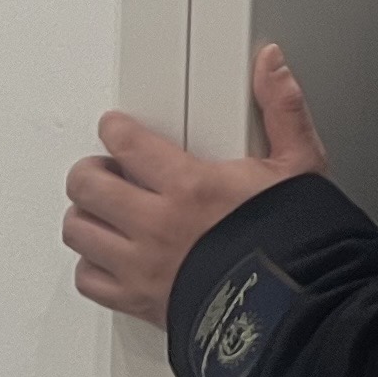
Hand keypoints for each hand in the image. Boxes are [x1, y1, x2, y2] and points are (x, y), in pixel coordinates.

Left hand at [63, 44, 329, 325]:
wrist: (295, 311)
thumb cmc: (297, 243)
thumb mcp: (299, 166)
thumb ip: (282, 109)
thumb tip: (271, 65)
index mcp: (190, 186)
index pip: (125, 142)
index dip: (115, 129)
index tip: (117, 128)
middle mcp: (156, 224)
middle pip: (86, 183)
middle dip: (92, 170)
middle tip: (106, 168)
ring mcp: (141, 266)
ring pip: (78, 229)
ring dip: (86, 215)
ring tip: (104, 210)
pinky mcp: (138, 302)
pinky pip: (88, 279)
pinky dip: (92, 264)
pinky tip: (110, 255)